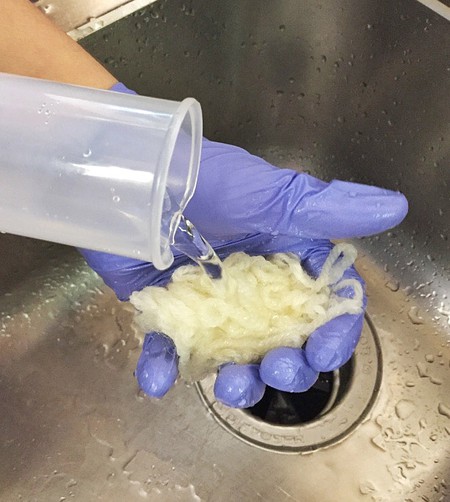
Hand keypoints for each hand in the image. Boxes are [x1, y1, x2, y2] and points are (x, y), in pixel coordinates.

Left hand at [81, 136, 407, 407]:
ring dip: (236, 379)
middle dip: (287, 365)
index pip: (322, 303)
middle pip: (282, 340)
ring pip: (232, 355)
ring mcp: (207, 303)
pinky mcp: (165, 309)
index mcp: (284, 259)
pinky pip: (167, 348)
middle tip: (279, 370)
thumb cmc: (203, 176)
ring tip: (229, 385)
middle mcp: (251, 288)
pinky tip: (157, 379)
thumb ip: (325, 207)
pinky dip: (162, 367)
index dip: (333, 332)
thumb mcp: (267, 193)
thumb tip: (392, 208)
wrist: (133, 172)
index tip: (324, 352)